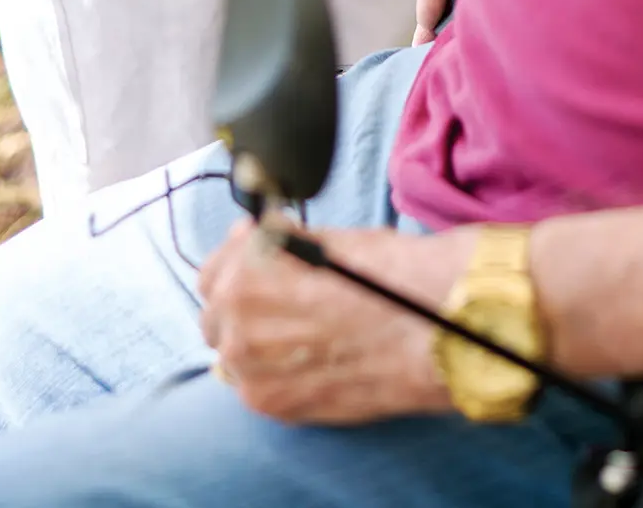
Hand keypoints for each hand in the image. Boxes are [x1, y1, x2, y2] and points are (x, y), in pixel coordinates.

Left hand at [197, 218, 473, 423]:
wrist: (429, 331)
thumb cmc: (387, 274)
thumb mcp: (326, 239)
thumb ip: (276, 244)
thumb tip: (253, 238)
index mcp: (246, 270)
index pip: (212, 271)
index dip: (236, 264)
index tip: (255, 265)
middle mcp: (237, 322)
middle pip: (215, 314)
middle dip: (242, 304)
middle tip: (280, 300)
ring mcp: (251, 370)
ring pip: (231, 354)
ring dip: (254, 340)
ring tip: (300, 332)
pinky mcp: (273, 405)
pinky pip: (252, 384)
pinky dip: (270, 371)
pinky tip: (306, 357)